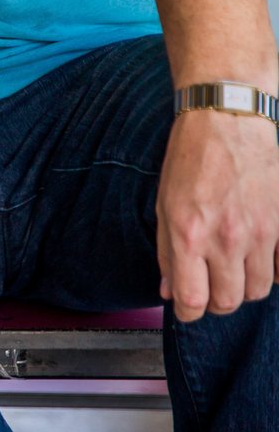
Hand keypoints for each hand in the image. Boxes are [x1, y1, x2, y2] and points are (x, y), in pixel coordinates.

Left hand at [157, 109, 278, 320]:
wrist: (228, 120)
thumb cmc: (190, 158)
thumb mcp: (164, 203)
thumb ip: (167, 251)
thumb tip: (169, 290)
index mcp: (189, 233)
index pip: (192, 300)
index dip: (187, 312)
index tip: (186, 307)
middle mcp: (226, 239)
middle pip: (229, 302)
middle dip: (215, 302)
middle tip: (208, 286)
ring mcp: (260, 233)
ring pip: (257, 291)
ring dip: (242, 287)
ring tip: (231, 269)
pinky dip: (270, 272)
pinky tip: (257, 259)